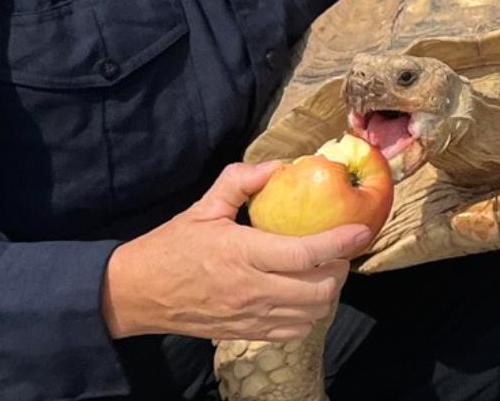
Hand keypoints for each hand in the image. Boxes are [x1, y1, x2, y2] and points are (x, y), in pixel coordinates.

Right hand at [101, 161, 372, 341]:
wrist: (137, 293)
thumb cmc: (171, 246)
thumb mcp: (204, 205)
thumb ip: (242, 181)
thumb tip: (281, 166)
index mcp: (242, 253)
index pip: (305, 254)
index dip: (340, 243)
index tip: (361, 230)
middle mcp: (251, 289)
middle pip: (318, 289)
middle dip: (340, 269)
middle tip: (340, 251)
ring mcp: (250, 316)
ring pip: (311, 314)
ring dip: (328, 293)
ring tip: (325, 272)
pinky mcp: (246, 333)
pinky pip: (294, 331)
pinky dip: (310, 315)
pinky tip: (304, 295)